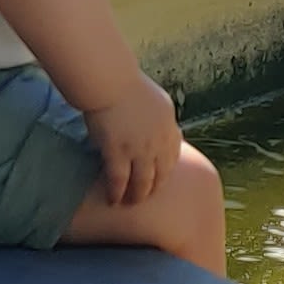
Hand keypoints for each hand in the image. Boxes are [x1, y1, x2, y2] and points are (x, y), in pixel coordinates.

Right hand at [87, 74, 183, 205]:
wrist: (109, 80)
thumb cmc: (123, 82)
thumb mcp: (153, 98)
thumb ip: (157, 115)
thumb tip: (155, 123)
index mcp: (168, 123)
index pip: (173, 153)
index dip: (166, 168)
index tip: (159, 176)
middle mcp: (158, 139)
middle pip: (161, 171)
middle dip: (154, 186)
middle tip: (146, 196)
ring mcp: (139, 148)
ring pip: (143, 181)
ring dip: (137, 195)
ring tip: (130, 202)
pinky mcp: (118, 152)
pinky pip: (119, 180)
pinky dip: (117, 192)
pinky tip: (113, 199)